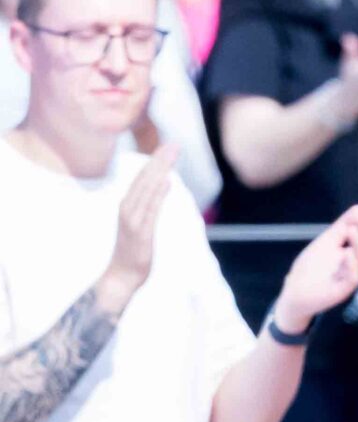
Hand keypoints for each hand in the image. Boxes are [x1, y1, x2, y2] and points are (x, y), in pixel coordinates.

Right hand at [100, 145, 179, 304]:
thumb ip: (150, 203)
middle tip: (173, 144)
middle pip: (144, 180)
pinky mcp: (140, 233)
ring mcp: (133, 220)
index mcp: (128, 205)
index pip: (142, 178)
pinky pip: (150, 210)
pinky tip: (165, 182)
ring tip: (171, 156)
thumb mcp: (142, 222)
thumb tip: (164, 184)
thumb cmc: (132, 250)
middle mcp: (127, 209)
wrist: (120, 276)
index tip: (168, 146)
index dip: (155, 162)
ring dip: (159, 172)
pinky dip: (157, 195)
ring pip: (146, 191)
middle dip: (159, 161)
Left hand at [272, 205, 357, 328]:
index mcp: (355, 252)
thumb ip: (342, 227)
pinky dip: (351, 264)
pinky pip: (353, 277)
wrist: (296, 292)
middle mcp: (357, 264)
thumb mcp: (326, 242)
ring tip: (351, 229)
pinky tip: (347, 253)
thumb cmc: (311, 267)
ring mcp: (351, 277)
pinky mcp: (344, 289)